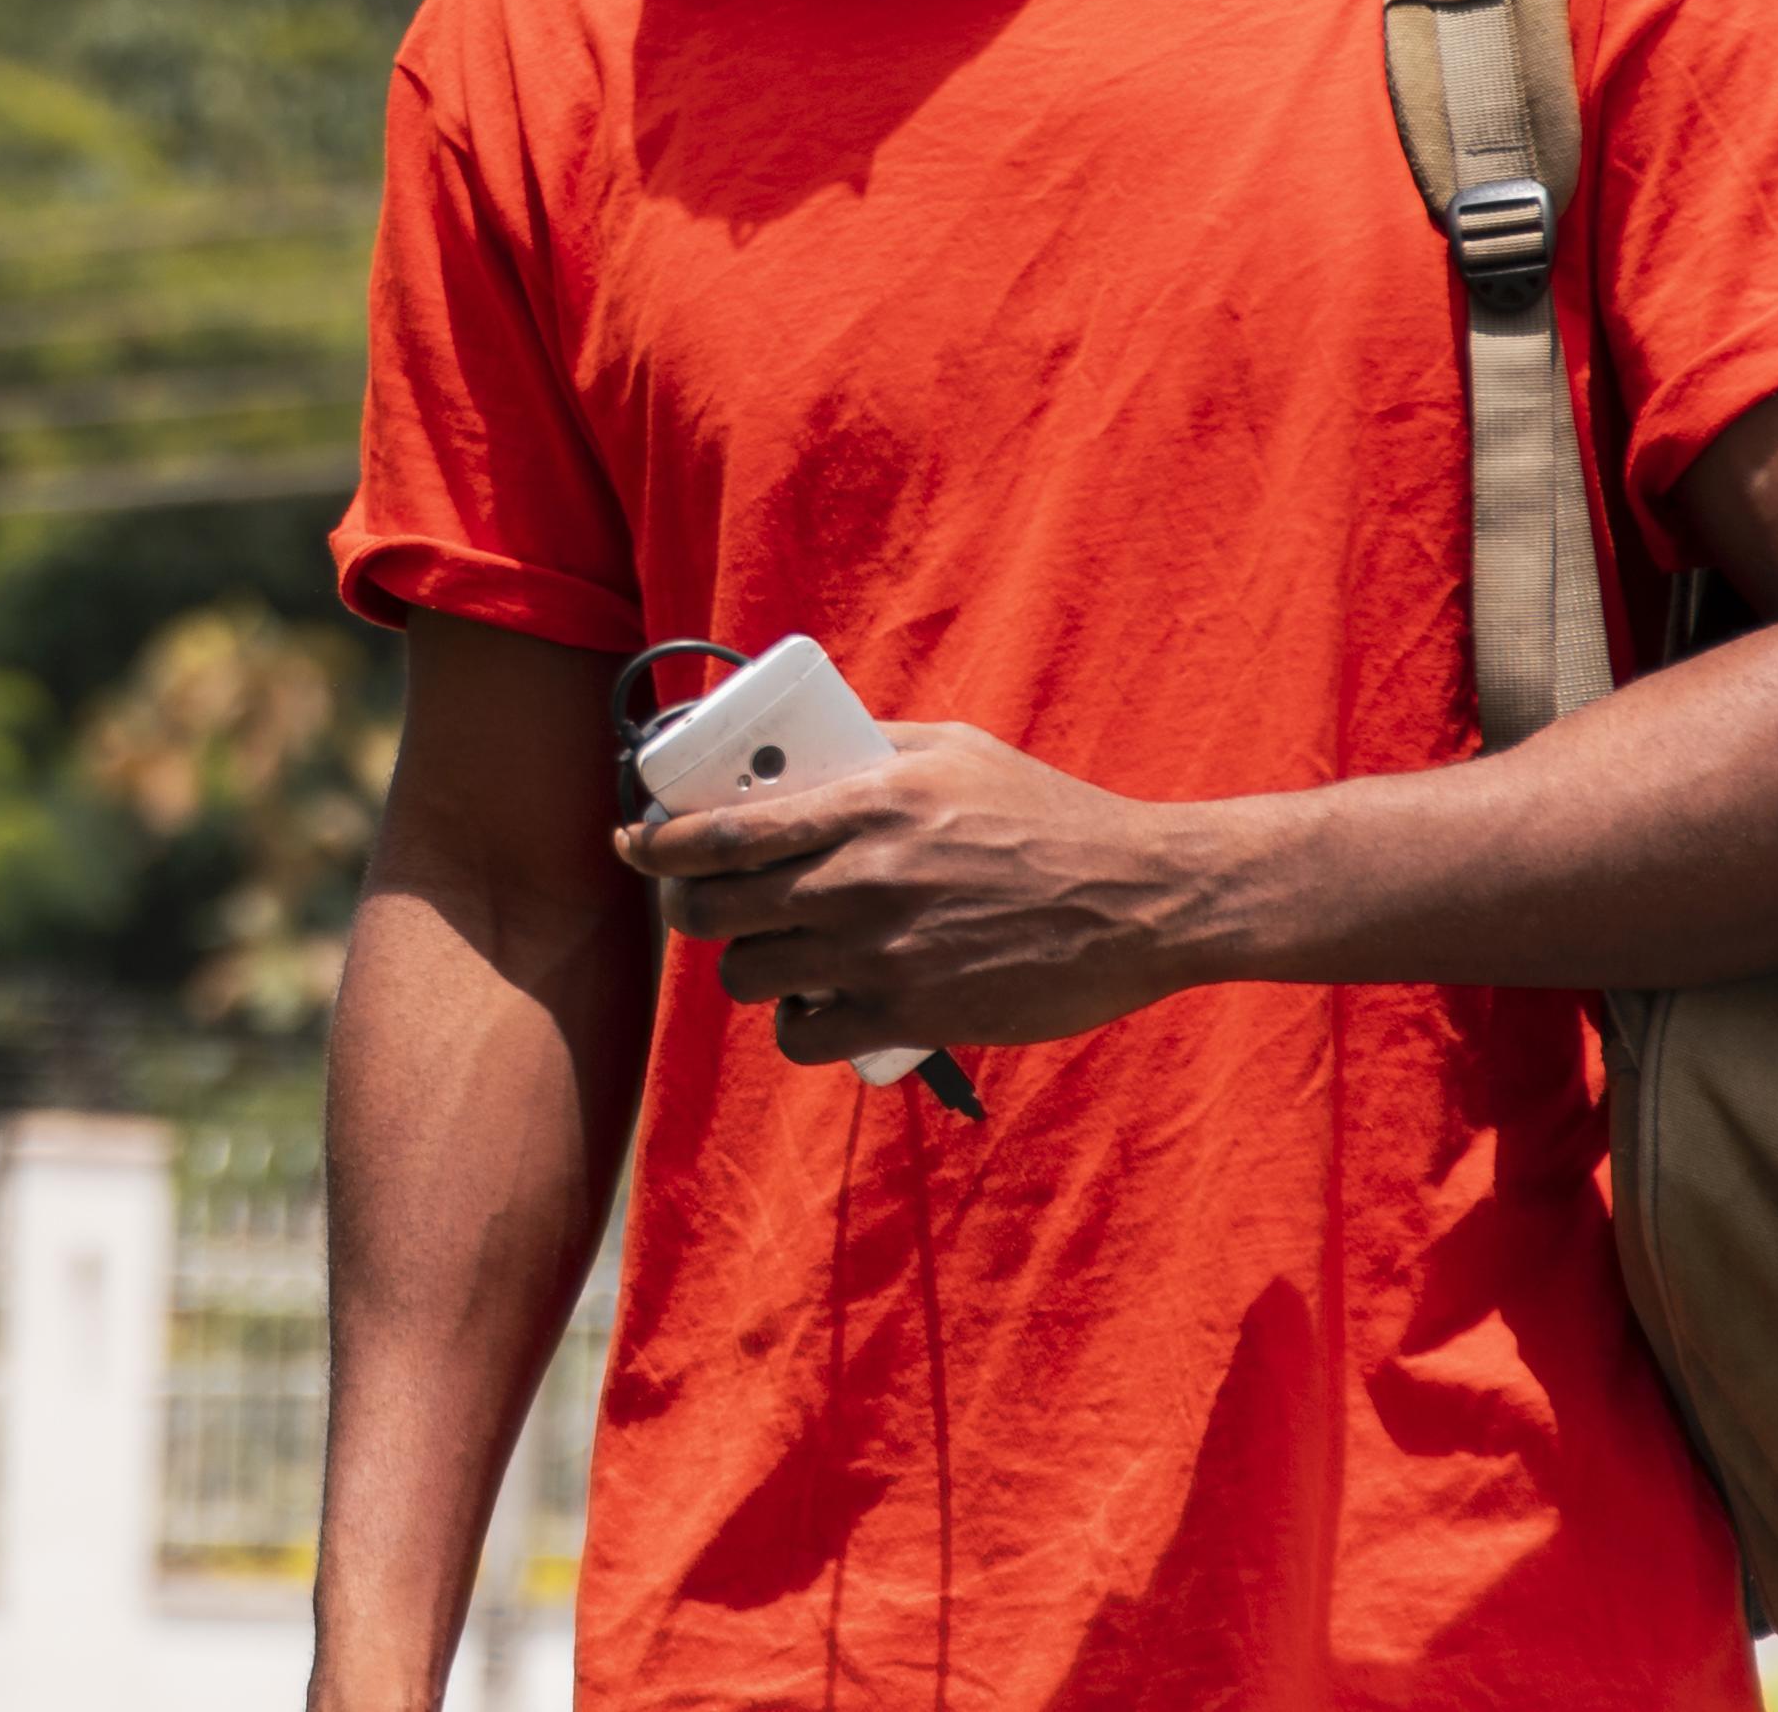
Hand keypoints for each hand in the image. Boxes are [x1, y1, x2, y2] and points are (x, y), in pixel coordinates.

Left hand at [612, 723, 1235, 1065]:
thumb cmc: (1051, 818)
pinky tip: (818, 1006)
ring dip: (750, 966)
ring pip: (748, 975)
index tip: (637, 841)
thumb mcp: (956, 751)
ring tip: (780, 953)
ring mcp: (877, 953)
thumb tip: (807, 743)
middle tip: (708, 904)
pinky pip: (805, 1035)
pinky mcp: (909, 1014)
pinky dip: (798, 1025)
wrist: (1140, 899)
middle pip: (710, 910)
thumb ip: (871, 746)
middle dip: (691, 908)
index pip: (715, 832)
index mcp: (861, 804)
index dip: (655, 844)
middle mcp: (855, 879)